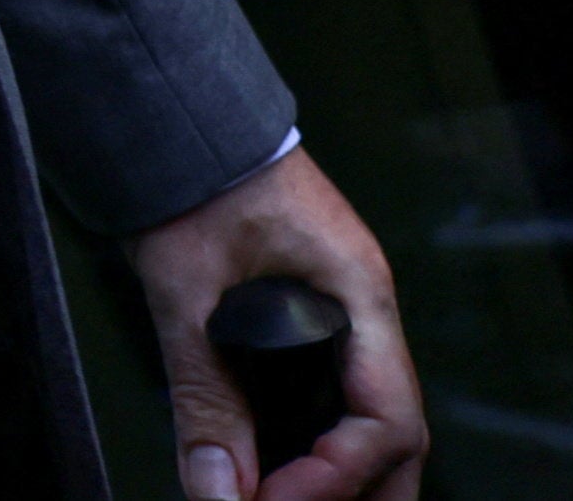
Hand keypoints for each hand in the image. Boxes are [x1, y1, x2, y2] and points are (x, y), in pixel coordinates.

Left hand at [132, 148, 421, 499]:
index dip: (334, 476)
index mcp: (358, 294)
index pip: (386, 419)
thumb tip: (219, 494)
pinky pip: (336, 394)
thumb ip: (204, 395)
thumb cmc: (190, 177)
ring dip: (340, 476)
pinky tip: (275, 470)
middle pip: (396, 433)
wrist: (175, 110)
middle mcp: (365, 311)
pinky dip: (316, 443)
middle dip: (358, 493)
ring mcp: (346, 312)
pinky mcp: (315, 312)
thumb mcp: (186, 292)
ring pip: (370, 419)